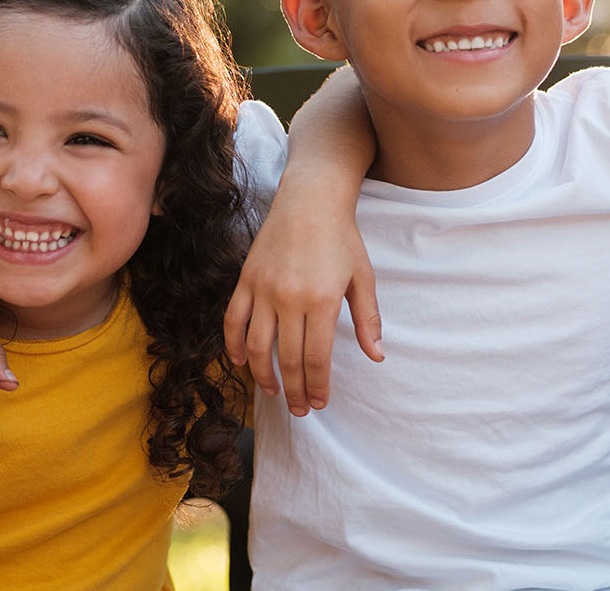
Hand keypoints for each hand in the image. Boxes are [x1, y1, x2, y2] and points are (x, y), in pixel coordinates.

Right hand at [222, 192, 381, 416]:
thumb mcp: (363, 277)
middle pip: (288, 358)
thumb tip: (377, 356)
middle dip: (294, 390)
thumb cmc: (341, 238)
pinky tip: (240, 361)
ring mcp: (264, 289)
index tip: (319, 403)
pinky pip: (234, 319)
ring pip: (256, 345)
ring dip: (263, 374)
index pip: (316, 357)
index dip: (317, 386)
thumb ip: (368, 319)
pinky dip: (233, 343)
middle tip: (298, 410)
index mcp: (321, 300)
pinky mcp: (247, 280)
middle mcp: (289, 298)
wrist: (310, 200)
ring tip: (272, 391)